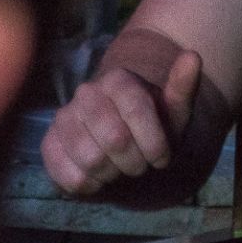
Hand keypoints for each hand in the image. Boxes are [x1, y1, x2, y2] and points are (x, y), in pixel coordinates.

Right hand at [41, 48, 202, 195]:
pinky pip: (70, 176)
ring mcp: (63, 118)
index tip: (163, 159)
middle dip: (136, 162)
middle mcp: (86, 93)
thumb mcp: (173, 111)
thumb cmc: (151, 128)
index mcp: (118, 79)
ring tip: (120, 169)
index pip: (137, 109)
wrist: (121, 144)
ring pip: (92, 160)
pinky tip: (99, 177)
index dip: (154, 142)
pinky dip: (92, 186)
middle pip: (115, 138)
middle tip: (140, 166)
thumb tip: (192, 56)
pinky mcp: (48, 144)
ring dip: (114, 174)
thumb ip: (182, 87)